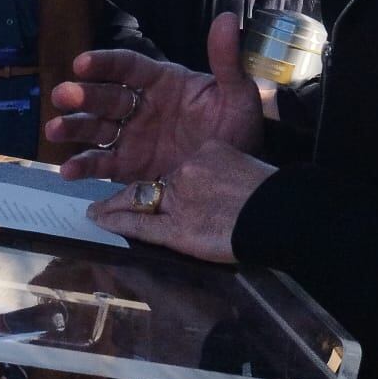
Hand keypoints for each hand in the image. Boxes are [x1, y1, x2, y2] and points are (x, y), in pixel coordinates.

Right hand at [48, 13, 262, 183]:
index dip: (105, 64)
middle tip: (62, 94)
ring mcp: (133, 136)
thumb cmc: (238, 128)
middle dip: (83, 95)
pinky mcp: (130, 166)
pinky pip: (103, 164)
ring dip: (75, 127)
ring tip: (55, 129)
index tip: (82, 63)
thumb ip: (226, 60)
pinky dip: (85, 166)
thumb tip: (228, 19)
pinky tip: (68, 169)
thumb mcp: (238, 94)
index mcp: (163, 82)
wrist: (238, 174)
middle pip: (106, 97)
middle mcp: (142, 106)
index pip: (129, 67)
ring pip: (97, 128)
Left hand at [86, 140, 275, 263]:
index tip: (162, 182)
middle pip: (154, 179)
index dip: (168, 175)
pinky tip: (98, 220)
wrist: (281, 214)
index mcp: (209, 150)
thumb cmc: (273, 192)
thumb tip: (219, 175)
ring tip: (96, 210)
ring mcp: (180, 199)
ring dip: (113, 204)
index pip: (181, 163)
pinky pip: (139, 224)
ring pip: (139, 198)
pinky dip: (116, 221)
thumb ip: (228, 162)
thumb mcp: (252, 159)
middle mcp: (188, 170)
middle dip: (131, 188)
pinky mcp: (177, 228)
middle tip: (109, 196)